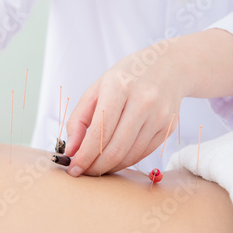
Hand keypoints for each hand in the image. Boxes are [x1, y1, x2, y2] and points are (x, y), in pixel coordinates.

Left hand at [64, 40, 185, 175]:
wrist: (167, 67)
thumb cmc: (124, 79)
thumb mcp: (96, 90)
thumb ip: (79, 120)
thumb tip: (72, 150)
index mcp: (119, 87)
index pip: (100, 130)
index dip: (85, 154)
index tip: (73, 167)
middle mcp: (143, 101)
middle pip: (116, 147)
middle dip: (95, 166)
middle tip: (82, 172)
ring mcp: (159, 116)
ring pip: (130, 155)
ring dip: (109, 167)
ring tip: (94, 167)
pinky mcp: (168, 127)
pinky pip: (143, 153)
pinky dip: (125, 161)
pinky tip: (112, 160)